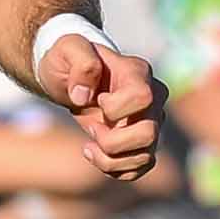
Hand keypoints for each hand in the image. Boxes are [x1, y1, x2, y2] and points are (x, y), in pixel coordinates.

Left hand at [36, 29, 164, 188]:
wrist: (70, 75)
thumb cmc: (69, 59)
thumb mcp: (66, 49)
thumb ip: (80, 62)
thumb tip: (84, 96)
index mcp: (137, 72)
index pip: (143, 97)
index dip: (115, 107)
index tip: (96, 100)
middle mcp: (152, 98)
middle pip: (149, 133)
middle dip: (112, 141)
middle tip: (91, 128)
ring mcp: (150, 121)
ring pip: (145, 156)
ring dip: (110, 159)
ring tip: (89, 146)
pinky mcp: (141, 142)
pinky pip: (139, 168)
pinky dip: (114, 169)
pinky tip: (94, 154)